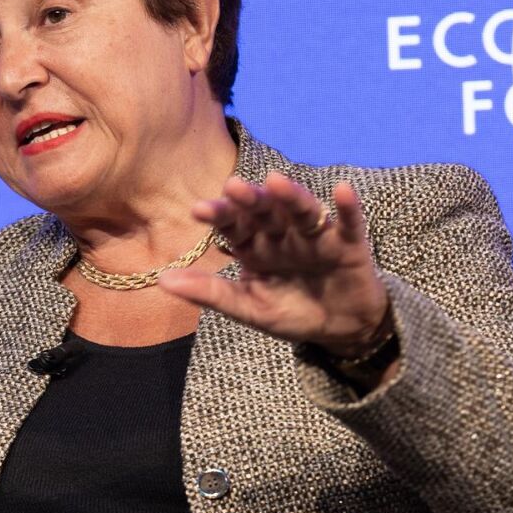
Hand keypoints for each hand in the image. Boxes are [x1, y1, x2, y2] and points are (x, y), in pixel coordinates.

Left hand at [158, 172, 390, 355]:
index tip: (198, 211)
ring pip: (302, 211)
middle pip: (265, 212)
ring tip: (276, 182)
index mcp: (255, 246)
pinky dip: (348, 208)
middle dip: (250, 199)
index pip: (233, 225)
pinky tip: (343, 189)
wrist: (340, 330)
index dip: (218, 216)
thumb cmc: (291, 313)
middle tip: (233, 186)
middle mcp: (283, 234)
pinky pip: (350, 223)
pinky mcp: (350, 244)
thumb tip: (163, 280)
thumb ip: (210, 293)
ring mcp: (316, 236)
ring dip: (291, 196)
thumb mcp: (248, 308)